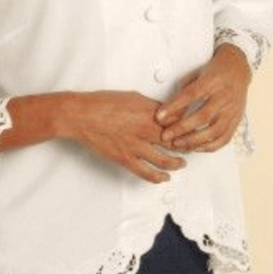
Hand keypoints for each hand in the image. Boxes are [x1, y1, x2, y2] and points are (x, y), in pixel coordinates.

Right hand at [62, 91, 185, 183]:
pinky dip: (158, 177)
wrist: (81, 115)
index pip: (178, 120)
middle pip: (176, 140)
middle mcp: (145, 129)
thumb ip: (150, 105)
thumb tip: (163, 111)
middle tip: (191, 147)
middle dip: (186, 145)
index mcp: (148, 112)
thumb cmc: (101, 103)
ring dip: (177, 163)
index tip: (191, 128)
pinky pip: (146, 173)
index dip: (188, 125)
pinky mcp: (125, 158)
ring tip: (182, 163)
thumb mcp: (131, 97)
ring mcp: (135, 146)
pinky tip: (164, 177)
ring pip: (165, 160)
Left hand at [155, 45, 251, 152]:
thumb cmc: (213, 72)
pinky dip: (210, 146)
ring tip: (178, 144)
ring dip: (194, 140)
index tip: (159, 116)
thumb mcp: (196, 74)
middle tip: (166, 135)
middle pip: (203, 116)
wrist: (238, 70)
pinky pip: (225, 138)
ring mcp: (232, 110)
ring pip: (214, 130)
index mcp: (212, 82)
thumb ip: (183, 91)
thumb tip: (169, 109)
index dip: (174, 106)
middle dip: (182, 128)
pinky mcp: (236, 120)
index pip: (190, 95)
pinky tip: (196, 148)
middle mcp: (224, 97)